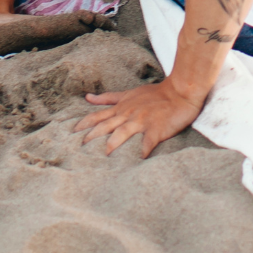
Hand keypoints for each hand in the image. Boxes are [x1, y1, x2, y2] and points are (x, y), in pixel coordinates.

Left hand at [73, 78, 206, 158]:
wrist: (180, 92)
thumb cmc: (155, 94)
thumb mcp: (129, 93)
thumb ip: (108, 98)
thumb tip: (88, 98)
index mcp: (122, 108)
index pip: (98, 116)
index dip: (84, 124)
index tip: (72, 134)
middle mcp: (129, 115)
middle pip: (106, 126)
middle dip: (92, 137)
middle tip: (80, 149)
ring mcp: (142, 121)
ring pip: (123, 133)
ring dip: (113, 144)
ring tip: (105, 156)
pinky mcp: (156, 129)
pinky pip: (148, 142)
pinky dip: (143, 151)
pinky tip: (139, 161)